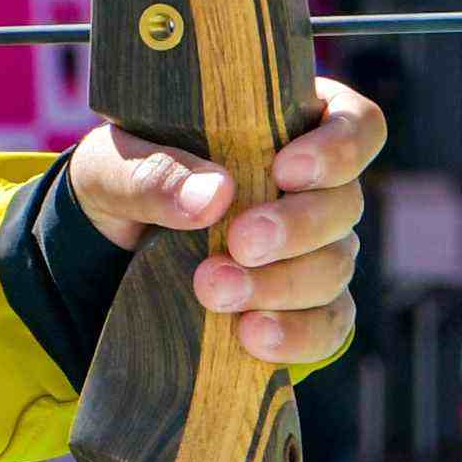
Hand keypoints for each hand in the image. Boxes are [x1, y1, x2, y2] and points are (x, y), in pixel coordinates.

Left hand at [67, 75, 386, 366]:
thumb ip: (154, 173)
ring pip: (334, 266)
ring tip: (215, 292)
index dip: (338, 148)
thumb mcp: (114, 168)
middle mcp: (315, 189)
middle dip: (297, 227)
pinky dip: (295, 334)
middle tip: (240, 243)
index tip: (286, 170)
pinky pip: (327, 325)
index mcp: (288, 128)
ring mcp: (316, 251)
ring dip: (281, 284)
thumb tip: (214, 197)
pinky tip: (251, 336)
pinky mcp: (304, 309)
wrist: (106, 256)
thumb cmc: (124, 187)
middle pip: (345, 204)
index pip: (355, 125)